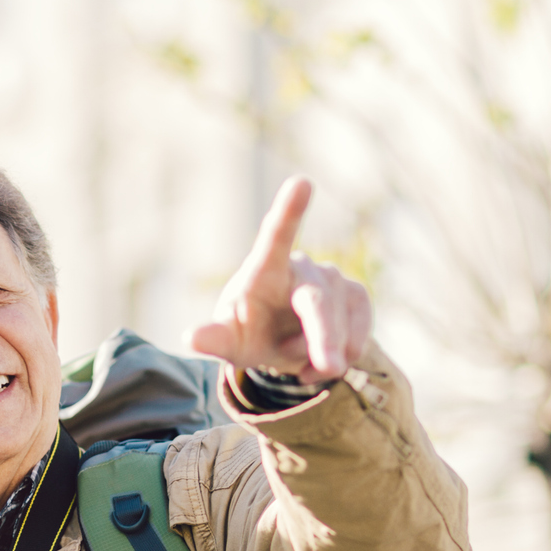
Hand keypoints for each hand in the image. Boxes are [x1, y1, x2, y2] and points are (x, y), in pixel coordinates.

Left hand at [187, 176, 371, 384]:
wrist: (279, 337)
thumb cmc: (248, 332)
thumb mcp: (229, 340)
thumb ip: (214, 339)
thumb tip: (191, 338)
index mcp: (264, 269)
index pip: (275, 237)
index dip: (288, 211)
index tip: (301, 183)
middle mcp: (302, 268)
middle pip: (318, 301)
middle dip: (325, 335)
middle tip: (330, 367)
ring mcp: (334, 279)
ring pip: (340, 325)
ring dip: (320, 356)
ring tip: (296, 362)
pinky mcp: (357, 295)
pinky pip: (359, 334)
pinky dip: (342, 356)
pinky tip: (322, 362)